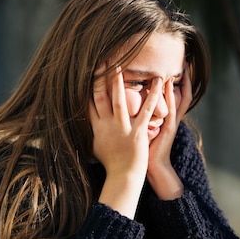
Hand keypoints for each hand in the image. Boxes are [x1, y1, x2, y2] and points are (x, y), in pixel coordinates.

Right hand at [89, 65, 162, 217]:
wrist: (123, 177)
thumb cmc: (111, 163)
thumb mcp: (95, 145)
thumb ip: (91, 130)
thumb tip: (82, 121)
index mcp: (97, 127)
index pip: (89, 102)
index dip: (88, 85)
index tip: (88, 71)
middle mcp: (107, 125)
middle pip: (100, 97)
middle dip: (100, 78)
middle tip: (101, 60)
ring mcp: (122, 129)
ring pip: (119, 100)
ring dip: (119, 82)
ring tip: (121, 65)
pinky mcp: (137, 133)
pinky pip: (145, 111)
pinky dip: (152, 96)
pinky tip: (157, 82)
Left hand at [147, 71, 192, 199]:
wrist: (152, 168)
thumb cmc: (144, 150)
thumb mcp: (142, 129)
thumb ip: (139, 116)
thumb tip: (126, 103)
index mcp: (165, 116)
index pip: (173, 94)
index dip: (176, 80)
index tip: (174, 65)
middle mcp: (171, 117)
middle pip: (182, 93)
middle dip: (184, 78)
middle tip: (186, 61)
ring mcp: (171, 122)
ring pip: (179, 98)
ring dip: (177, 82)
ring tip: (179, 66)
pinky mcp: (168, 128)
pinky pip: (171, 108)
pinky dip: (169, 96)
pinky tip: (167, 83)